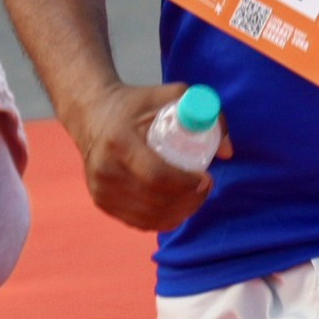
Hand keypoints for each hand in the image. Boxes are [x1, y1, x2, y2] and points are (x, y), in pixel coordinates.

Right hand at [68, 79, 215, 233]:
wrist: (91, 115)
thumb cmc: (135, 105)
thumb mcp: (169, 97)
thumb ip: (205, 114)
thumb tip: (227, 152)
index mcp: (120, 141)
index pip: (157, 175)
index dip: (187, 184)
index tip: (206, 178)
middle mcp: (106, 168)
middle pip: (155, 201)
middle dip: (189, 200)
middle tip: (205, 189)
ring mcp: (101, 189)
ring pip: (149, 217)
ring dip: (179, 212)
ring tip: (193, 197)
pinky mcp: (101, 202)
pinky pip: (138, 222)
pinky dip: (162, 219)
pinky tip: (175, 207)